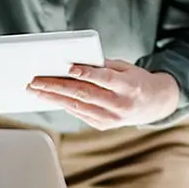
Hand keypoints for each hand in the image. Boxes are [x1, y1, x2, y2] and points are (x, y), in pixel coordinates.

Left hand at [26, 59, 180, 128]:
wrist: (154, 104)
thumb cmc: (136, 80)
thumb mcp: (125, 67)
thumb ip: (102, 65)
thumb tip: (74, 62)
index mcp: (129, 86)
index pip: (105, 79)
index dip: (86, 73)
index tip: (68, 67)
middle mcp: (120, 105)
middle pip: (84, 94)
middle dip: (56, 87)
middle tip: (35, 81)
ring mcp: (111, 118)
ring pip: (77, 106)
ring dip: (53, 98)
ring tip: (34, 90)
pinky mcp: (103, 125)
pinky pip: (79, 113)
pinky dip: (63, 104)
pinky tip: (49, 97)